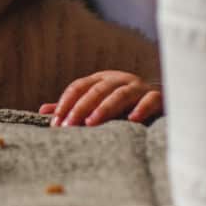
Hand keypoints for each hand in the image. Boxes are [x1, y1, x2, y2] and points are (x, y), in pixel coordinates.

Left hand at [40, 72, 162, 126]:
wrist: (162, 102)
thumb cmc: (124, 105)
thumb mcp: (98, 104)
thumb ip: (74, 106)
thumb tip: (43, 110)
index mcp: (102, 79)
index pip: (79, 86)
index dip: (66, 103)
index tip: (55, 122)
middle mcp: (119, 79)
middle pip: (96, 90)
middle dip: (80, 107)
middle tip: (68, 125)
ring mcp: (139, 87)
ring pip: (120, 94)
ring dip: (104, 108)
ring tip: (91, 123)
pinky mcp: (158, 97)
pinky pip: (150, 100)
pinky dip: (142, 108)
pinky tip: (133, 120)